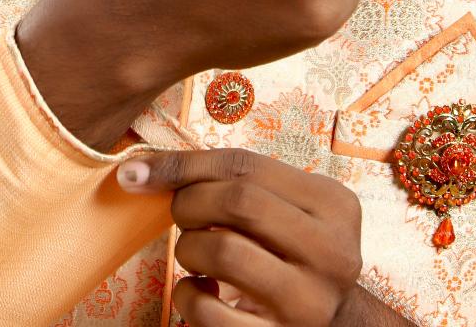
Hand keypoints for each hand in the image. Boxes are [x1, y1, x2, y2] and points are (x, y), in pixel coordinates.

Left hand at [116, 146, 361, 324]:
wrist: (338, 324)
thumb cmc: (293, 250)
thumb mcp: (284, 206)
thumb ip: (232, 180)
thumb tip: (138, 171)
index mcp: (333, 204)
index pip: (245, 164)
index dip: (184, 164)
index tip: (138, 171)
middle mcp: (331, 252)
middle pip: (238, 201)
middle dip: (189, 202)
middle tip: (181, 214)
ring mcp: (308, 301)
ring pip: (223, 251)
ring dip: (189, 247)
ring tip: (194, 250)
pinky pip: (210, 314)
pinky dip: (187, 295)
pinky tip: (198, 289)